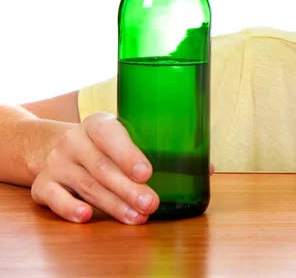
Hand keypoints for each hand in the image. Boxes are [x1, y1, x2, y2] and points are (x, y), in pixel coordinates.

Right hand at [31, 112, 213, 224]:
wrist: (52, 146)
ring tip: (137, 217)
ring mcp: (57, 163)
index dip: (128, 154)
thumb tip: (206, 168)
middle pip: (102, 168)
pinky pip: (54, 198)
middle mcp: (75, 141)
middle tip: (151, 203)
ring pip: (87, 186)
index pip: (111, 136)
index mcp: (98, 124)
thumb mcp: (125, 135)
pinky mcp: (43, 184)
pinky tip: (87, 217)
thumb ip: (160, 148)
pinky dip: (69, 208)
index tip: (147, 172)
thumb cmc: (104, 144)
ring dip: (113, 205)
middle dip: (128, 189)